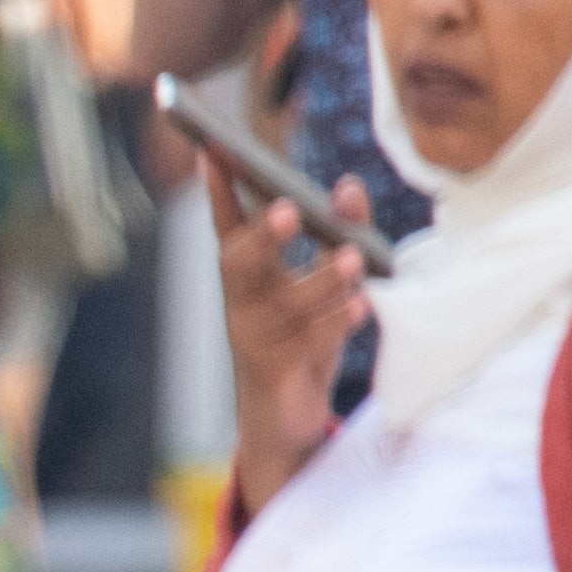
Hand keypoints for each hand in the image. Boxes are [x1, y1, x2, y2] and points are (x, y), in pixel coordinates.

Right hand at [206, 162, 374, 502]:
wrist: (283, 421)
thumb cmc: (301, 340)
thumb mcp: (322, 284)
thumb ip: (339, 235)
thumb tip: (348, 186)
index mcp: (246, 277)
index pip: (227, 226)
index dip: (220, 190)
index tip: (214, 150)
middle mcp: (242, 303)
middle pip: (240, 264)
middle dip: (263, 236)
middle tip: (287, 210)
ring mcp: (253, 339)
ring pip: (282, 305)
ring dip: (317, 280)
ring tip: (352, 259)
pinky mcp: (274, 373)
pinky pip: (303, 346)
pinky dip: (332, 326)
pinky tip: (357, 309)